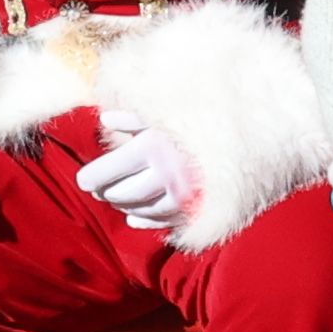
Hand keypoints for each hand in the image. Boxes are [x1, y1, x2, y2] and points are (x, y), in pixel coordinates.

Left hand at [74, 120, 197, 236]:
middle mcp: (163, 174)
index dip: (90, 178)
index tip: (83, 180)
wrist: (250, 138)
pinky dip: (144, 220)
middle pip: (121, 193)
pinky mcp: (196, 207)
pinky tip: (134, 218)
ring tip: (115, 199)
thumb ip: (133, 117)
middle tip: (97, 188)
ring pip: (140, 208)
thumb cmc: (204, 119)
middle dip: (105, 192)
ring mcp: (181, 195)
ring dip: (123, 206)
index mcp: (151, 147)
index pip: (107, 171)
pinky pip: (162, 220)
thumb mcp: (167, 111)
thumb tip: (104, 119)